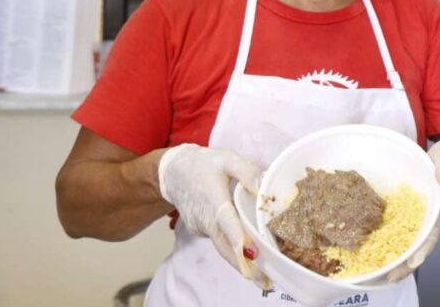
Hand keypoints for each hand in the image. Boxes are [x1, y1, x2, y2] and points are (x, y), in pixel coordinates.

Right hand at [158, 143, 270, 288]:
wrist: (174, 172)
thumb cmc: (205, 164)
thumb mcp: (227, 158)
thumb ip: (247, 171)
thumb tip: (262, 188)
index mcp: (213, 198)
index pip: (226, 220)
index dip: (238, 238)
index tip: (250, 255)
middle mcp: (205, 218)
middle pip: (225, 246)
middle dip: (245, 265)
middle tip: (265, 282)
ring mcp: (201, 227)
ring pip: (223, 246)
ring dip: (241, 261)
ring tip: (264, 277)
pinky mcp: (200, 231)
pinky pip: (220, 240)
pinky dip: (233, 248)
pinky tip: (250, 252)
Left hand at [387, 138, 439, 281]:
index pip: (433, 230)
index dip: (425, 246)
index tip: (416, 261)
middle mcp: (428, 216)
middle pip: (417, 244)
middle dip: (405, 262)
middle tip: (389, 276)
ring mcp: (416, 215)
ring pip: (405, 239)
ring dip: (393, 256)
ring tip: (377, 271)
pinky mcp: (404, 211)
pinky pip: (393, 226)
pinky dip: (384, 238)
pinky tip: (369, 248)